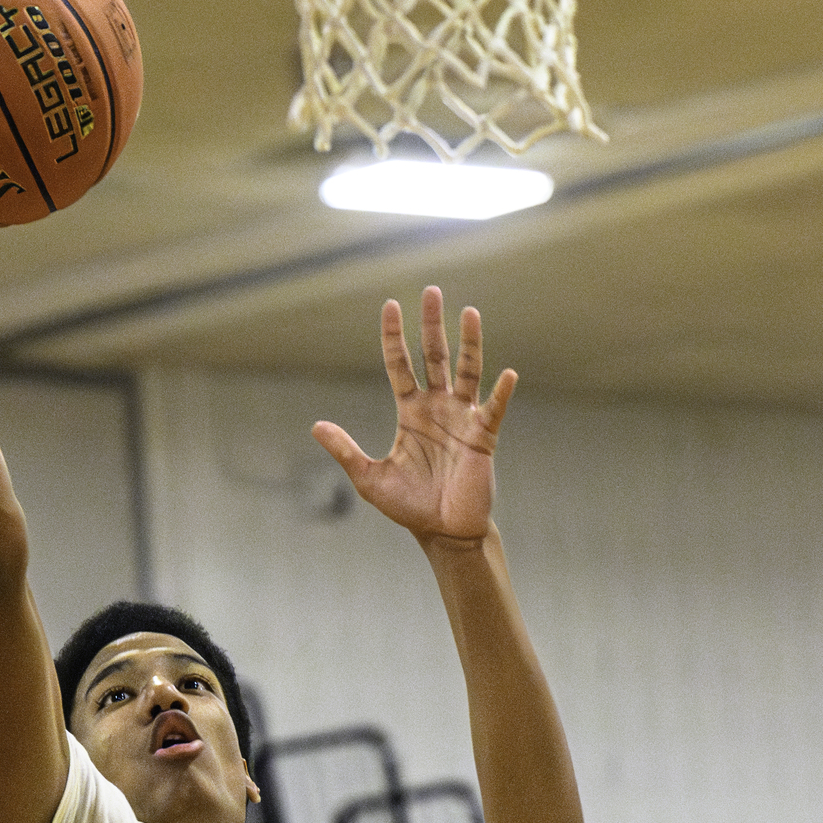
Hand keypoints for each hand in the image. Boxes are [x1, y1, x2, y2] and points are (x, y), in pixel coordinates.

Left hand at [313, 285, 516, 547]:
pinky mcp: (483, 438)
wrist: (443, 532)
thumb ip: (345, 450)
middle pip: (435, 356)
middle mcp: (437, 407)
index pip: (400, 365)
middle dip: (432, 324)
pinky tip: (507, 375)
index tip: (390, 305)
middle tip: (432, 290)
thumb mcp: (369, 477)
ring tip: (469, 312)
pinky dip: (501, 393)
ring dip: (469, 342)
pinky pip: (493, 410)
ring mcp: (462, 419)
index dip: (394, 336)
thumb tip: (315, 426)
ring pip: (468, 371)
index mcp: (410, 412)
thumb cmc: (408, 506)